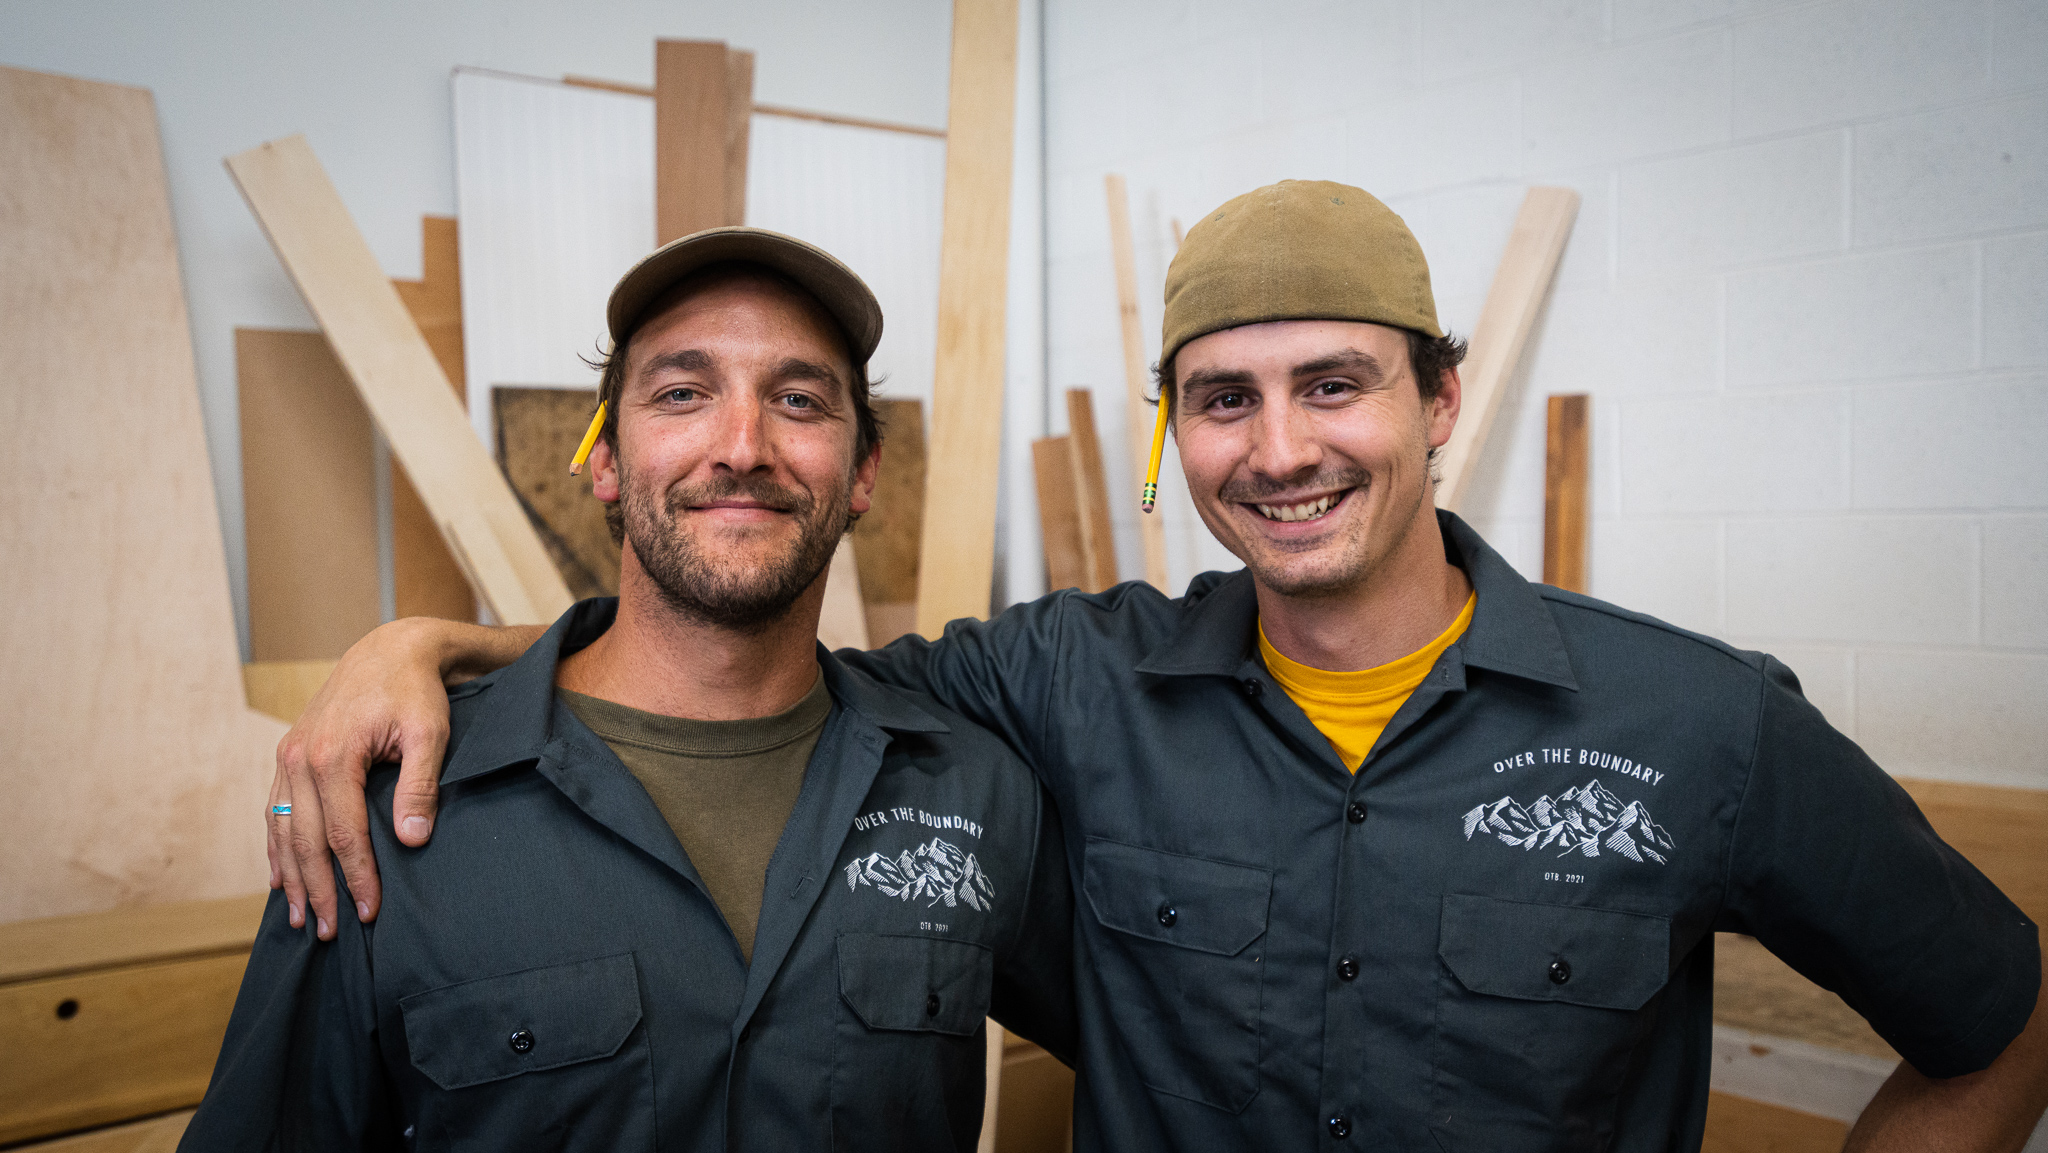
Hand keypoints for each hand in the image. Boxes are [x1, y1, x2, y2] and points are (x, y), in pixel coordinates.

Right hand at [268, 618, 454, 939]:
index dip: (356, 878)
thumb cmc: (414, 691)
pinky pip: (275, 811)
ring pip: (283, 830)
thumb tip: (411, 842)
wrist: (389, 649)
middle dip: (319, 890)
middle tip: (332, 931)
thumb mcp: (429, 733)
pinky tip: (282, 878)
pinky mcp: (288, 756)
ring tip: (302, 918)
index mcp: (333, 757)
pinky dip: (277, 847)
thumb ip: (419, 787)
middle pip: (306, 841)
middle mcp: (300, 759)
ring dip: (291, 877)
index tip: (369, 912)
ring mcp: (288, 757)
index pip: (343, 835)